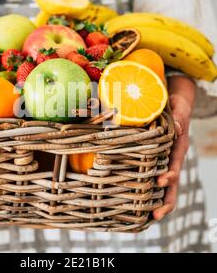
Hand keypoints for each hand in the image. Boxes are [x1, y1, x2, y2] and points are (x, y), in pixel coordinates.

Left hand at [153, 92, 192, 220]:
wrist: (176, 106)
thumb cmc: (176, 107)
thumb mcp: (178, 109)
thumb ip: (179, 118)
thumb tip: (178, 129)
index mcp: (179, 147)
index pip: (175, 164)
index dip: (169, 175)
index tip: (160, 182)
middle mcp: (174, 157)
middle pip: (173, 183)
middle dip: (166, 200)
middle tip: (155, 215)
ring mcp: (167, 160)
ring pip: (166, 185)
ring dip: (159, 200)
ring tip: (148, 216)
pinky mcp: (159, 160)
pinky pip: (156, 176)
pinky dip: (151, 190)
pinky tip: (142, 200)